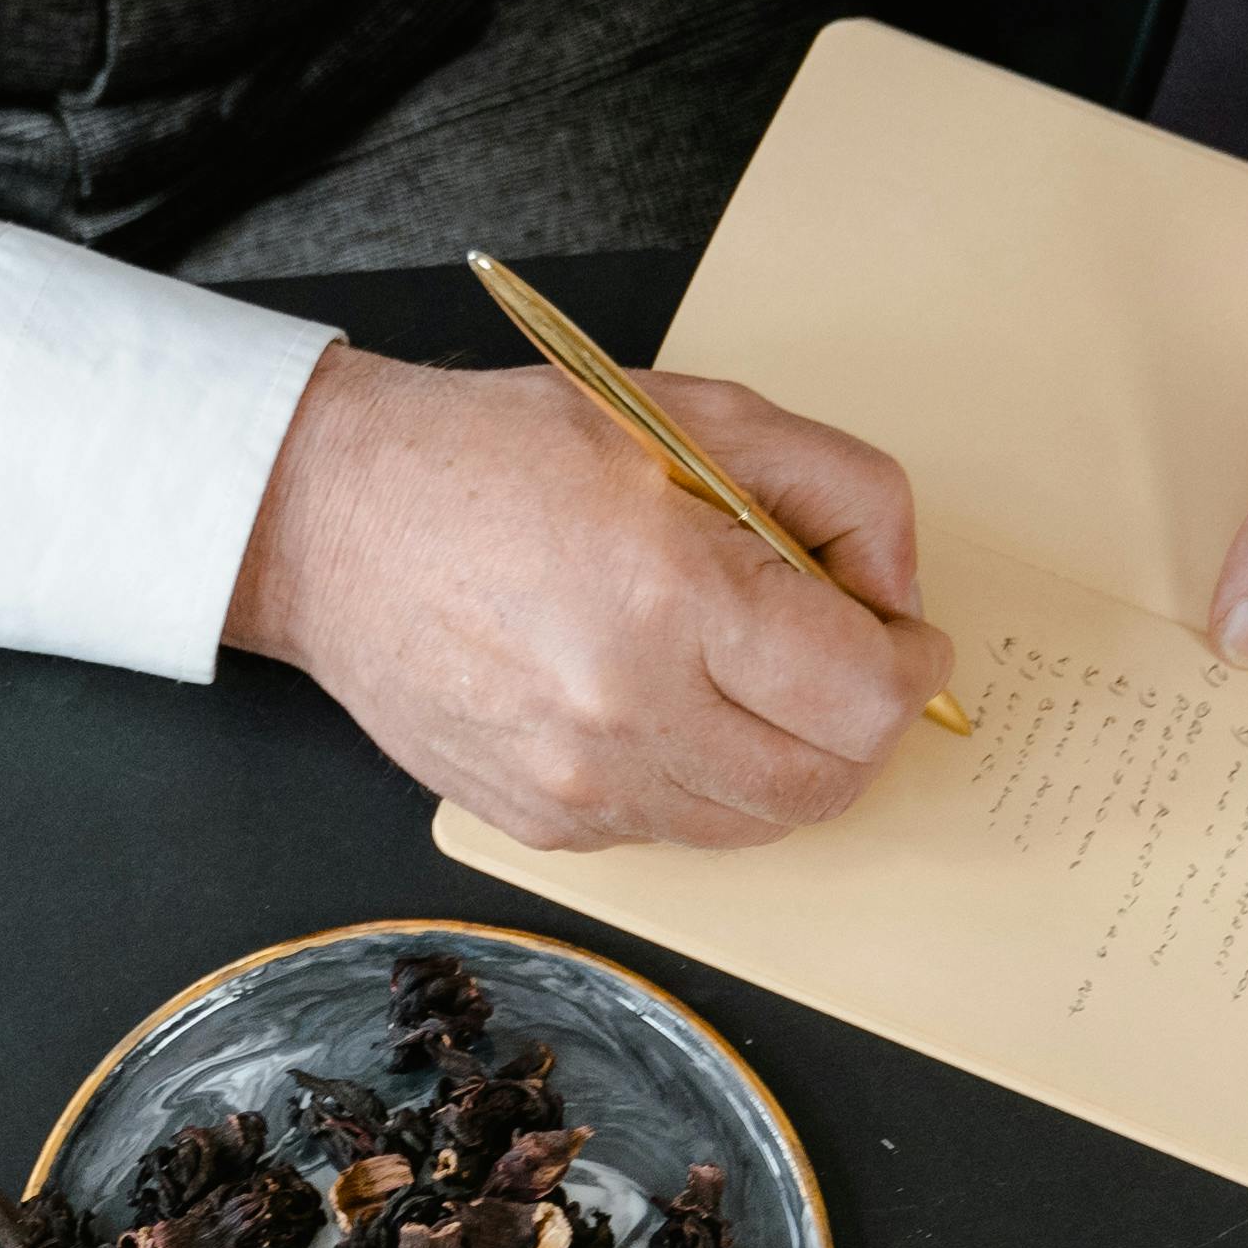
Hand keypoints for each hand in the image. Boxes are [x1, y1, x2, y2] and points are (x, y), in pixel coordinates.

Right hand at [228, 346, 953, 849]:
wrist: (334, 521)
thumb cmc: (503, 455)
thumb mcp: (697, 414)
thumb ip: (839, 492)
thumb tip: (897, 598)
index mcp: (671, 597)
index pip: (863, 696)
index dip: (912, 671)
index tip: (906, 642)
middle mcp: (624, 712)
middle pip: (827, 784)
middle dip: (866, 728)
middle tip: (850, 668)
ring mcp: (579, 785)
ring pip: (759, 826)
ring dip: (792, 763)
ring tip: (758, 683)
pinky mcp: (544, 825)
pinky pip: (677, 832)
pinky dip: (706, 783)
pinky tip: (671, 705)